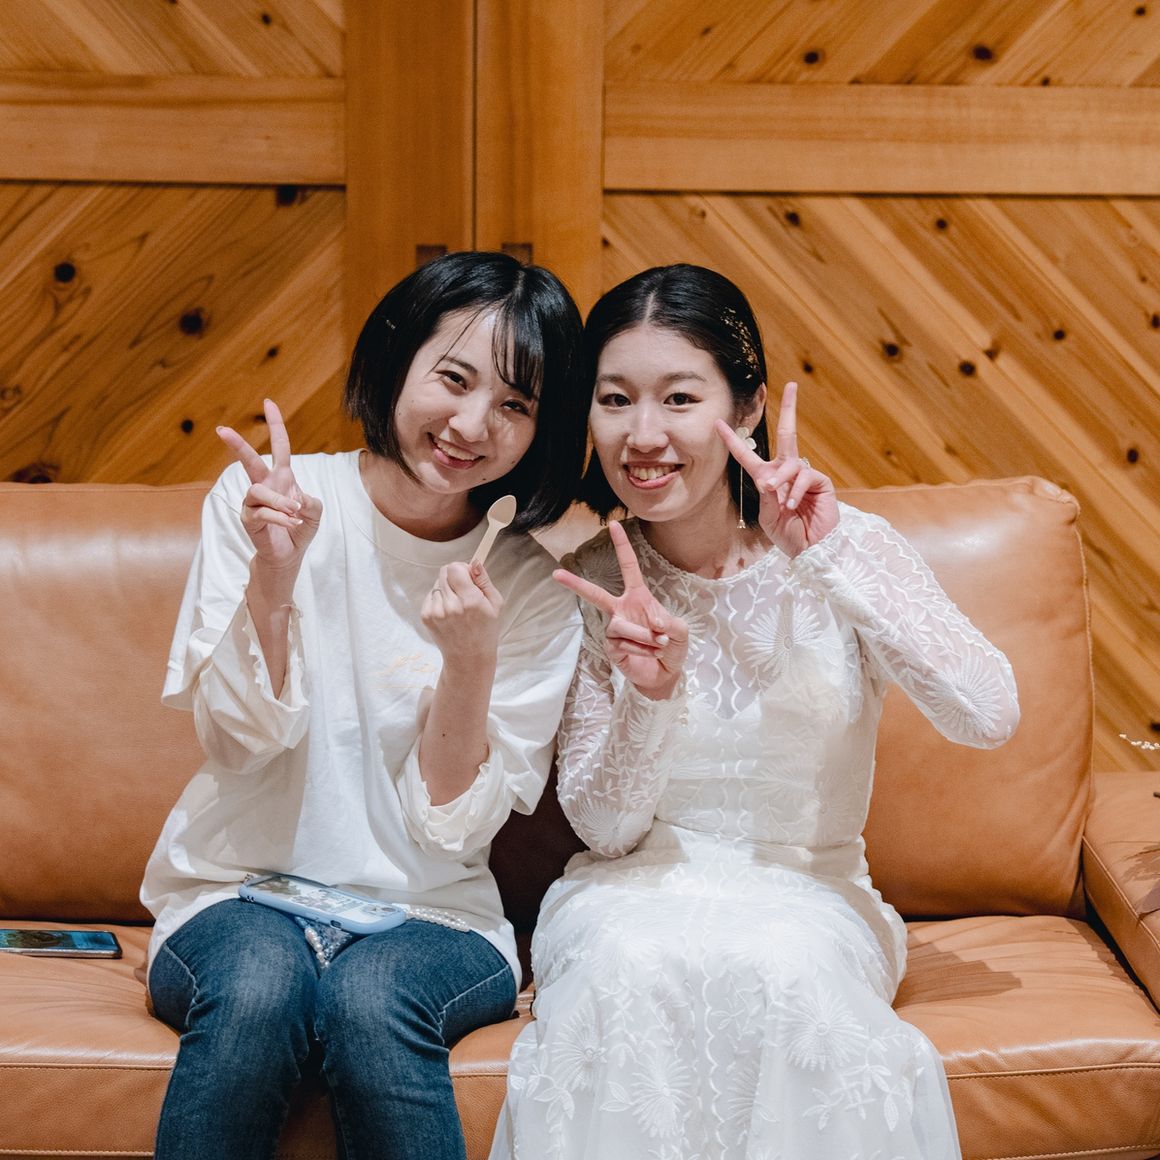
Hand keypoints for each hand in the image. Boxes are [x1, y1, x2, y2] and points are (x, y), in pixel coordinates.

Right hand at [217, 399, 321, 574]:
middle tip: (221, 430)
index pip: (279, 446)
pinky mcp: (249, 519)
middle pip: (250, 461)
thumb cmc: (300, 528)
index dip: (275, 425)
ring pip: (260, 492)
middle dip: (237, 445)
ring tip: (295, 514)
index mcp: (282, 477)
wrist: (289, 554)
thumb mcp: (314, 512)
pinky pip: (263, 513)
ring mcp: (253, 502)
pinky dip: (281, 519)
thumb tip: (295, 499)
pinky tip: (292, 525)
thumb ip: (311, 501)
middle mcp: (265, 485)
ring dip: (280, 502)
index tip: (269, 403)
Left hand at [421, 560, 503, 668]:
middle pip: (444, 572)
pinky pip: (430, 596)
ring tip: (457, 605)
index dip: (462, 568)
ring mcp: (436, 612)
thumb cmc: (486, 630)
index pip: (455, 568)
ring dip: (446, 589)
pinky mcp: (426, 616)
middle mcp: (450, 606)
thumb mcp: (495, 604)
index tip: (468, 577)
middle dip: (455, 577)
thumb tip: (474, 562)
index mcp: (470, 601)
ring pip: (437, 583)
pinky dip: (439, 600)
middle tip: (464, 591)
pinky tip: (449, 612)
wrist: (469, 657)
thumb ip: (484, 581)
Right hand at [553, 521, 687, 699]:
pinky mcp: (611, 646)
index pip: (628, 567)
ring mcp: (614, 628)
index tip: (612, 524)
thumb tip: (657, 623)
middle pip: (595, 594)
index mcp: (638, 596)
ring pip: (624, 626)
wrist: (664, 675)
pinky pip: (624, 642)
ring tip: (659, 645)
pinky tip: (650, 653)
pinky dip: (643, 648)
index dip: (621, 546)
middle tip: (556, 572)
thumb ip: (673, 623)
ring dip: (646, 636)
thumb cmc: (671, 647)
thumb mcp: (681, 632)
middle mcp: (622, 609)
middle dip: (575, 584)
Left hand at [715, 380, 837, 557]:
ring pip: (790, 463)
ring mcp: (805, 475)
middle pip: (787, 434)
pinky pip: (805, 476)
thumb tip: (768, 479)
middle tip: (791, 385)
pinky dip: (795, 491)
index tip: (718, 423)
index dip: (733, 440)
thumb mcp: (767, 514)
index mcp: (768, 479)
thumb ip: (765, 494)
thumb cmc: (788, 534)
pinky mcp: (821, 482)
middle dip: (790, 409)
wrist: (810, 550)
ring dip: (781, 480)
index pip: (748, 455)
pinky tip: (792, 505)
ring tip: (779, 501)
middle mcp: (787, 472)